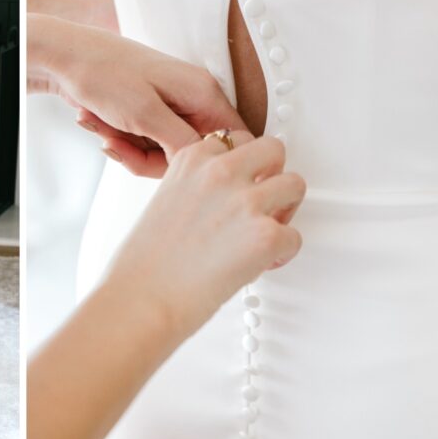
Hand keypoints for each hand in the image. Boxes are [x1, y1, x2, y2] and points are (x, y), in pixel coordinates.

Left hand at [29, 14, 247, 176]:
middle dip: (149, 157)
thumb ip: (183, 144)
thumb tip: (207, 167)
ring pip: (163, 151)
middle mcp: (192, 97)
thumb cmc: (102, 73)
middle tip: (117, 145)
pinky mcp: (149, 110)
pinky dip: (120, 139)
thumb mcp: (145, 115)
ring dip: (128, 147)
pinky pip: (145, 142)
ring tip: (102, 127)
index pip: (232, 141)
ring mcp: (170, 104)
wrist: (62, 55)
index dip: (207, 163)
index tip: (173, 166)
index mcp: (203, 92)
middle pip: (191, 153)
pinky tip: (98, 123)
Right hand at [104, 132, 304, 341]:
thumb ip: (198, 184)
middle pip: (274, 150)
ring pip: (295, 185)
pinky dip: (283, 253)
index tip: (240, 186)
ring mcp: (245, 201)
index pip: (237, 139)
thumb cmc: (147, 260)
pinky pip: (295, 236)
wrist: (141, 299)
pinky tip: (259, 264)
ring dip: (285, 211)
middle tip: (261, 205)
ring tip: (262, 234)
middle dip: (273, 175)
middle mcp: (221, 171)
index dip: (244, 166)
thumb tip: (229, 194)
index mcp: (193, 159)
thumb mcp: (166, 198)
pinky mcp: (265, 235)